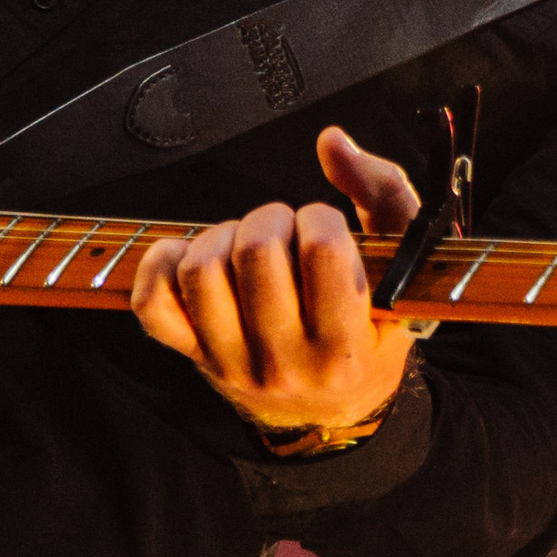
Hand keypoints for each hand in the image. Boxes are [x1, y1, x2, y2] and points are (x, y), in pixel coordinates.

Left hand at [131, 126, 425, 434]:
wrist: (333, 417)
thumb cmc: (375, 332)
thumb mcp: (405, 272)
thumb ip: (384, 194)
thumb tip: (332, 140)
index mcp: (344, 343)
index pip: (321, 252)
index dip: (320, 218)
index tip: (324, 227)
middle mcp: (284, 360)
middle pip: (255, 253)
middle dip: (272, 218)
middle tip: (286, 231)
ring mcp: (231, 361)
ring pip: (201, 271)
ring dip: (224, 236)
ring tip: (246, 245)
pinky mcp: (193, 357)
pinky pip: (152, 303)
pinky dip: (163, 263)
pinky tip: (192, 254)